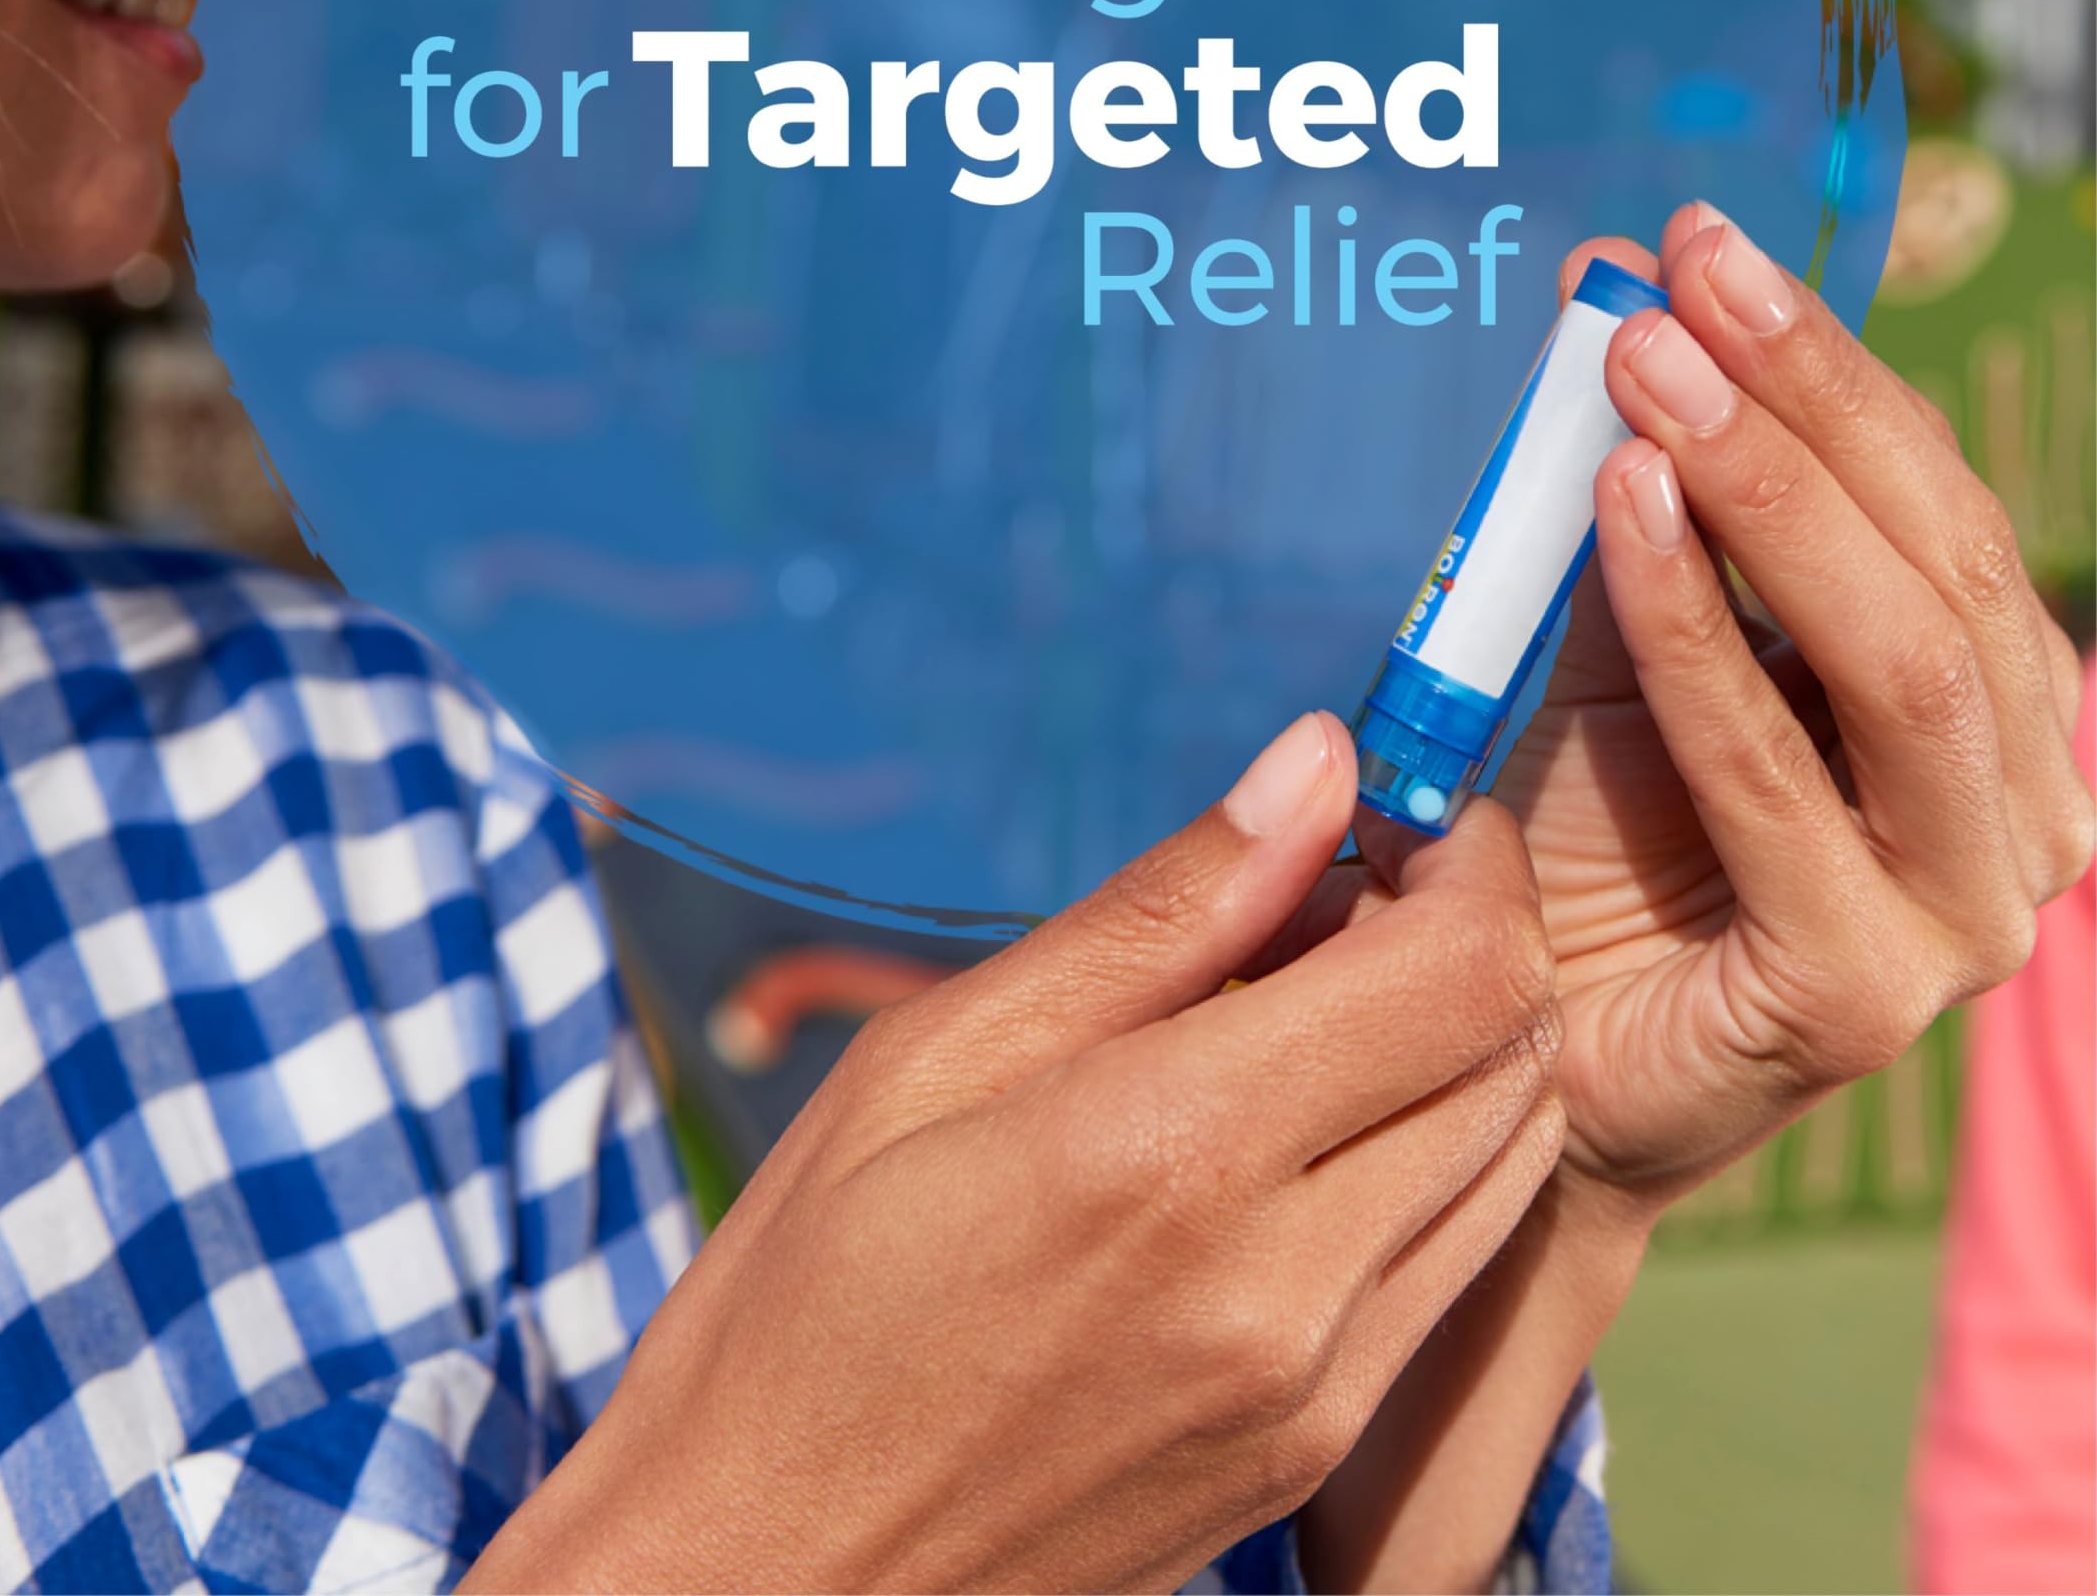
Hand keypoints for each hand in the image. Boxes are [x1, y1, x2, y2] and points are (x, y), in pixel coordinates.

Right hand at [469, 713, 1564, 1593]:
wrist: (765, 1573)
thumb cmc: (805, 1295)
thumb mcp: (933, 1058)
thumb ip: (1155, 912)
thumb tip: (1311, 763)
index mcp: (1173, 1153)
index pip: (1459, 971)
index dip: (1462, 855)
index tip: (1385, 807)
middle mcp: (1288, 1284)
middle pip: (1513, 1053)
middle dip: (1465, 931)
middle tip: (1343, 882)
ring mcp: (1319, 1390)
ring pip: (1508, 1158)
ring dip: (1456, 1042)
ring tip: (1311, 995)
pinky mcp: (1313, 1455)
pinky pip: (1449, 1263)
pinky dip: (1423, 1154)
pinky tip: (1294, 1121)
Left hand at [1492, 202, 2095, 1223]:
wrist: (1511, 1046)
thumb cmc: (1585, 830)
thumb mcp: (1621, 634)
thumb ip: (1641, 490)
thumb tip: (1615, 289)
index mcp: (1990, 712)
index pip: (1938, 505)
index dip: (1831, 365)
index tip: (1702, 244)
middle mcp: (2017, 810)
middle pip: (1945, 560)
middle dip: (1809, 402)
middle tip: (1679, 284)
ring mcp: (1962, 913)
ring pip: (1901, 655)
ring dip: (1768, 490)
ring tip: (1646, 371)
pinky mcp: (1861, 990)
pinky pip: (1774, 773)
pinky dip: (1694, 625)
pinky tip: (1622, 506)